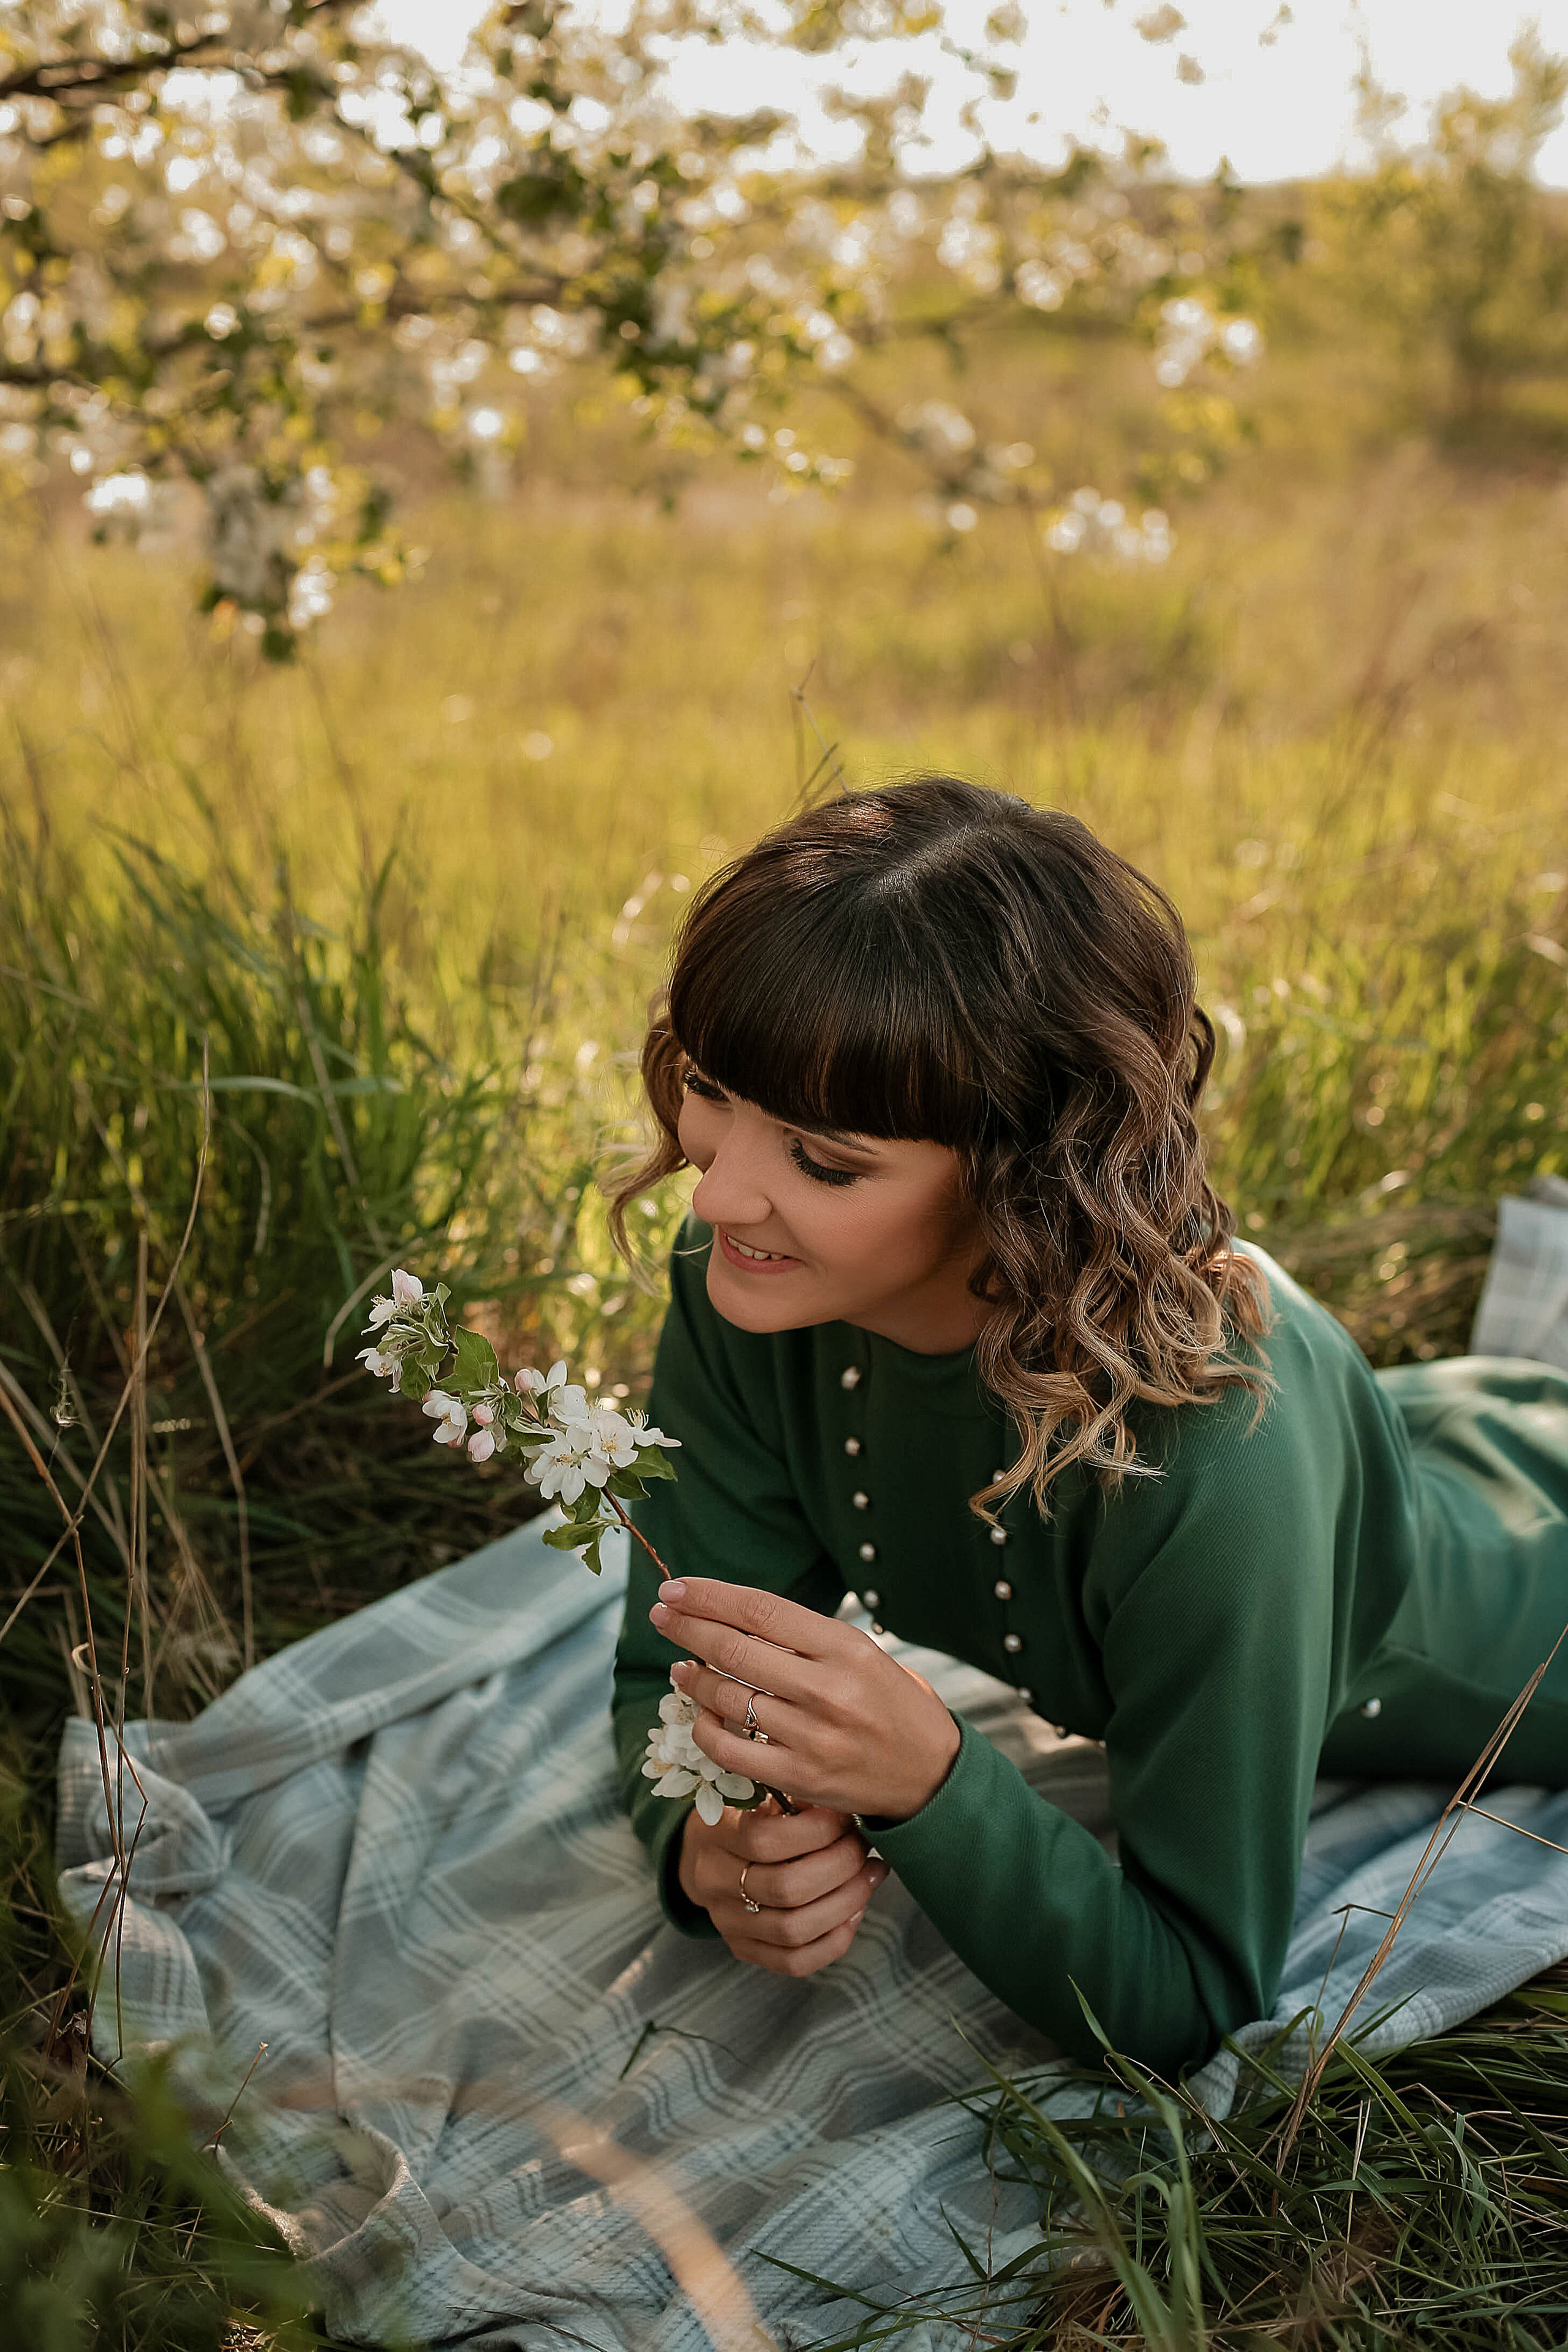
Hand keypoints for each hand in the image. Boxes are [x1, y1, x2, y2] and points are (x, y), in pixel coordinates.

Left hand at [650, 1576, 961, 1822]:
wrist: (931, 1774)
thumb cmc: (892, 1703)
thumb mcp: (861, 1654)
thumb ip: (805, 1639)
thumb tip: (734, 1616)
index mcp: (845, 1648)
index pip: (760, 1611)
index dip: (709, 1596)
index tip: (675, 1588)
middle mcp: (827, 1689)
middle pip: (734, 1648)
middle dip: (687, 1627)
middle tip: (661, 1615)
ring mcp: (811, 1737)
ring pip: (727, 1698)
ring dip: (692, 1678)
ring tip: (681, 1666)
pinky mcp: (799, 1778)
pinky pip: (731, 1751)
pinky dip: (705, 1729)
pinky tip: (700, 1715)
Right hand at [677, 1793, 886, 1976]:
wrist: (706, 1855)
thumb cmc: (748, 1816)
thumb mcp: (761, 1794)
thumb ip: (795, 1797)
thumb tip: (847, 1805)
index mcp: (715, 1834)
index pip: (764, 1840)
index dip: (816, 1830)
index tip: (846, 1817)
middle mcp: (713, 1883)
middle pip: (785, 1888)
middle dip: (840, 1866)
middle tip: (864, 1847)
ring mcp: (727, 1922)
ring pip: (793, 1929)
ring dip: (845, 1902)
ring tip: (871, 1874)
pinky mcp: (743, 1950)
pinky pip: (795, 1962)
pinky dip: (834, 1940)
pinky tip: (854, 1911)